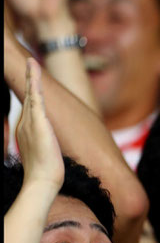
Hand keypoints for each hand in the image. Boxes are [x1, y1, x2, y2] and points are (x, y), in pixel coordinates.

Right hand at [15, 58, 63, 190]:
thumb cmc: (45, 173)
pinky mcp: (39, 122)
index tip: (31, 80)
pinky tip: (34, 68)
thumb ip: (45, 147)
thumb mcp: (44, 155)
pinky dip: (34, 81)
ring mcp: (31, 121)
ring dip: (30, 76)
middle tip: (28, 62)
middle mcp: (26, 123)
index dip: (30, 93)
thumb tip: (51, 149)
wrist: (42, 181)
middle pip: (27, 96)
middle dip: (27, 79)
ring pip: (30, 93)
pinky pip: (36, 97)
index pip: (30, 107)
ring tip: (30, 61)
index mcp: (27, 130)